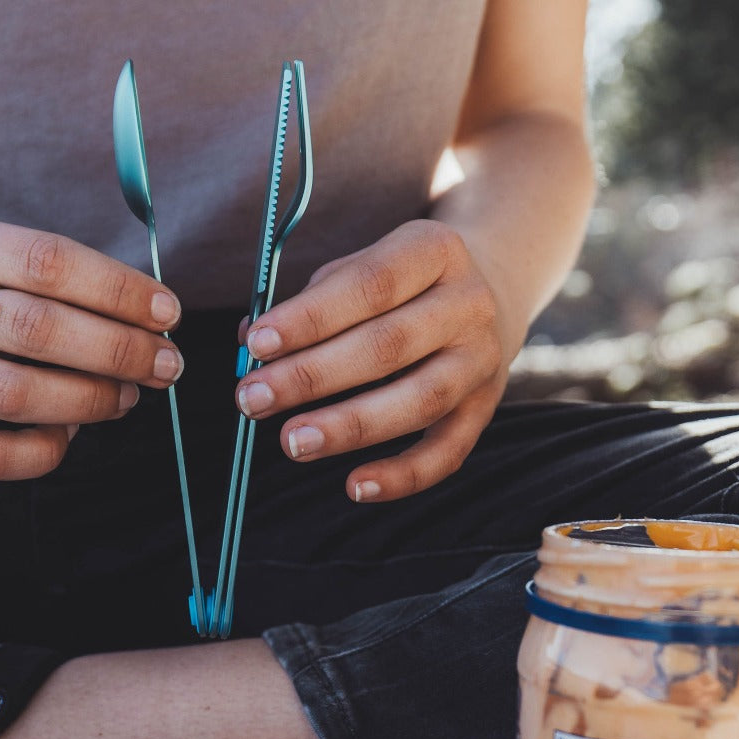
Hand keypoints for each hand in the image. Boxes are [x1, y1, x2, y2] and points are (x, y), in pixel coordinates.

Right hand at [0, 212, 183, 479]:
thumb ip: (61, 281)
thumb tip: (154, 321)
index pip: (47, 260)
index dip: (118, 290)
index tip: (168, 313)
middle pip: (37, 328)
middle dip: (119, 350)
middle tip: (166, 364)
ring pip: (16, 394)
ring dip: (90, 399)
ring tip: (127, 397)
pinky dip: (47, 449)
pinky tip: (70, 431)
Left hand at [234, 220, 517, 501]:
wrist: (488, 290)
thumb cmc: (397, 283)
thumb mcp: (358, 268)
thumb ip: (306, 303)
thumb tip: (250, 342)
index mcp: (433, 250)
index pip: (369, 284)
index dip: (310, 316)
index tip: (258, 342)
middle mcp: (468, 303)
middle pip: (388, 345)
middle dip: (311, 376)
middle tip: (252, 399)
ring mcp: (482, 359)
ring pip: (419, 400)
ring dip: (349, 426)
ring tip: (291, 441)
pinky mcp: (484, 408)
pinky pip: (448, 452)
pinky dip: (402, 475)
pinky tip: (354, 487)